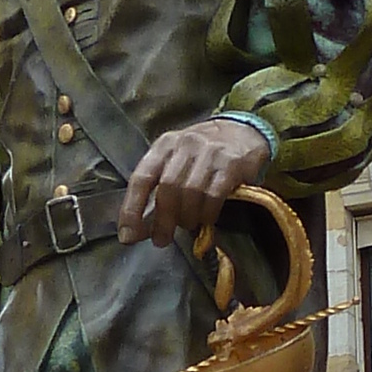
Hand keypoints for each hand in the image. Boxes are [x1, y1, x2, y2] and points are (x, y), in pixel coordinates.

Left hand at [118, 115, 268, 246]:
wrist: (243, 131)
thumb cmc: (203, 153)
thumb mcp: (176, 160)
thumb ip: (158, 190)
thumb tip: (138, 230)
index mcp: (164, 145)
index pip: (141, 178)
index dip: (131, 208)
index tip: (128, 234)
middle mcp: (185, 145)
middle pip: (167, 188)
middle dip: (163, 220)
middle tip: (162, 240)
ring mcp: (209, 152)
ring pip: (191, 192)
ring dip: (187, 217)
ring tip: (188, 226)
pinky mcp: (231, 163)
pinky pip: (214, 194)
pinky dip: (207, 212)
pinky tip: (207, 219)